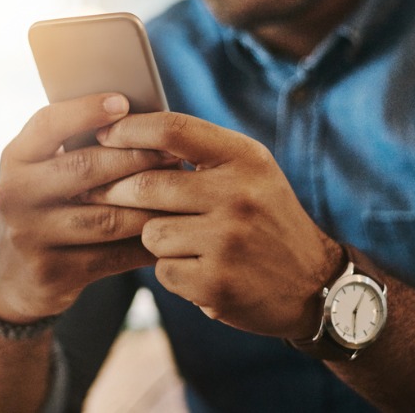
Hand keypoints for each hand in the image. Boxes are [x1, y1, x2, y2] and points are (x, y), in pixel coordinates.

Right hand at [0, 94, 173, 323]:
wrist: (13, 276)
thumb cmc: (44, 206)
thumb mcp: (41, 173)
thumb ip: (72, 147)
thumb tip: (138, 118)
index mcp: (14, 159)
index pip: (47, 124)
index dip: (86, 110)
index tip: (123, 102)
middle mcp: (14, 195)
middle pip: (85, 168)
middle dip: (137, 158)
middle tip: (174, 154)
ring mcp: (30, 237)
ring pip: (106, 217)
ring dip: (150, 206)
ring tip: (183, 194)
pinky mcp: (52, 273)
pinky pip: (113, 256)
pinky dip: (146, 244)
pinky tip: (170, 233)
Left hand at [84, 111, 341, 337]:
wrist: (313, 284)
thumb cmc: (266, 219)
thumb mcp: (250, 172)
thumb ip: (200, 151)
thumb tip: (125, 134)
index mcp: (245, 158)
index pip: (173, 129)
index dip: (129, 130)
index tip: (102, 134)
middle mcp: (239, 196)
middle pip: (147, 184)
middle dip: (116, 191)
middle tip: (101, 194)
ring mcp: (228, 241)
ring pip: (150, 232)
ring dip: (154, 238)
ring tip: (185, 241)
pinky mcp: (217, 283)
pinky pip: (163, 269)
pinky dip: (172, 270)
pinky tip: (199, 269)